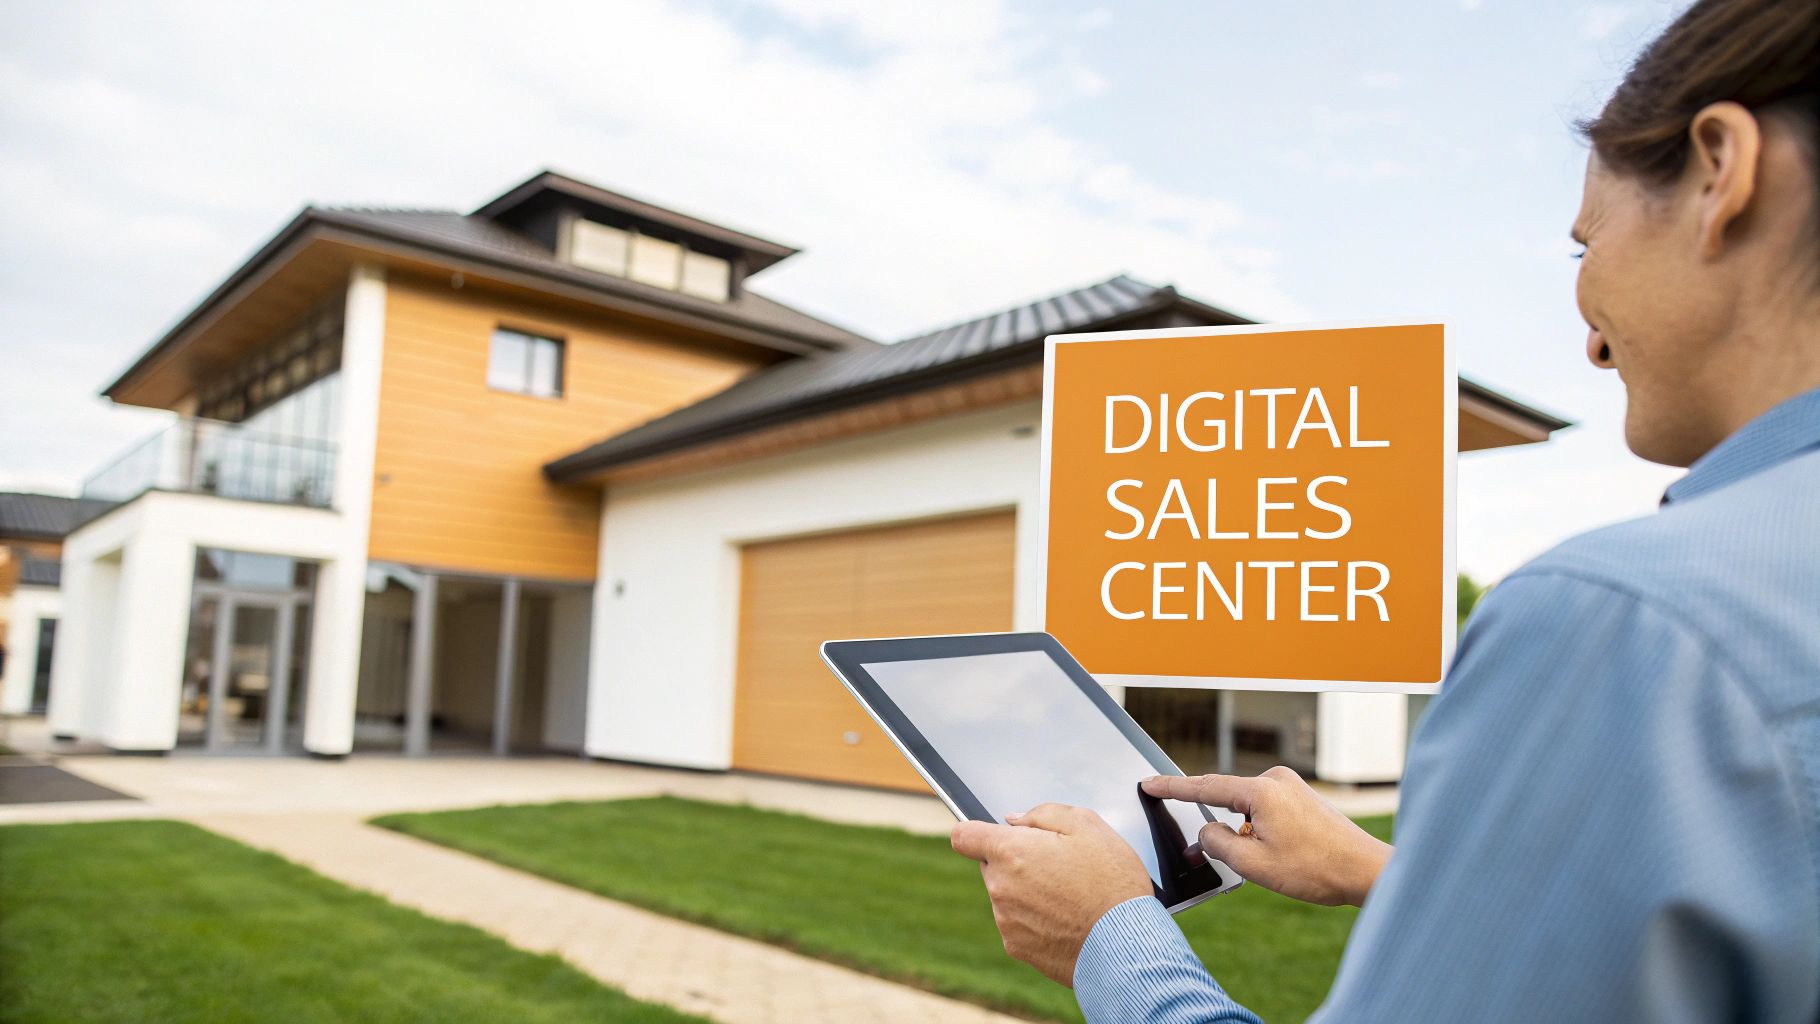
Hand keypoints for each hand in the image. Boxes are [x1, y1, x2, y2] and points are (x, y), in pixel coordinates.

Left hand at [950, 804, 1153, 985]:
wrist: (1126, 945)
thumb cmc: (1112, 884)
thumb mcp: (1088, 826)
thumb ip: (1043, 814)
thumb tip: (1015, 821)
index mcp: (1010, 852)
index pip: (963, 835)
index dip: (977, 831)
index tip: (993, 835)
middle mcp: (999, 887)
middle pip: (991, 865)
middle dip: (1015, 861)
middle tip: (1056, 865)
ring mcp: (1006, 920)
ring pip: (1005, 895)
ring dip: (1026, 891)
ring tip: (1068, 896)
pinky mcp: (1017, 947)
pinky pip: (1017, 923)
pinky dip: (1035, 919)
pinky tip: (1066, 919)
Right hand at [1143, 766, 1392, 907]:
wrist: (1367, 871)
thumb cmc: (1315, 869)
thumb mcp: (1253, 864)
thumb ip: (1217, 843)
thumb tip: (1205, 831)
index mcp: (1261, 791)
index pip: (1204, 787)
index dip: (1171, 787)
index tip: (1148, 782)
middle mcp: (1276, 780)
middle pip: (1227, 801)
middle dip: (1218, 830)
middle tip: (1220, 859)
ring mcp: (1291, 787)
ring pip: (1247, 811)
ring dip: (1245, 836)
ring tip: (1272, 866)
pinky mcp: (1301, 798)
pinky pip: (1265, 812)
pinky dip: (1260, 833)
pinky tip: (1280, 857)